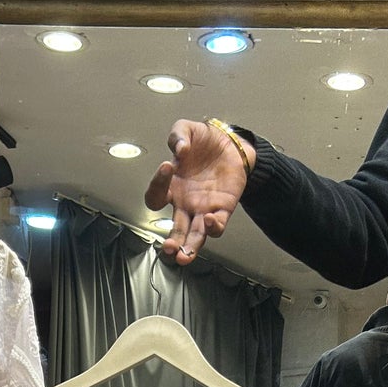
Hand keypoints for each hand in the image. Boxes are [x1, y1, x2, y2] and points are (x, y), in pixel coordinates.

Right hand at [144, 119, 252, 264]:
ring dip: (190, 248)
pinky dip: (213, 227)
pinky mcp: (223, 210)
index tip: (167, 167)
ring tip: (184, 256)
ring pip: (194, 236)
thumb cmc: (205, 141)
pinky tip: (210, 220)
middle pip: (175, 230)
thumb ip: (178, 135)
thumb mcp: (187, 130)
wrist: (232, 144)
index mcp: (171, 187)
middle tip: (169, 249)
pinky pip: (217, 226)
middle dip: (171, 242)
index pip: (155, 197)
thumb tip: (179, 149)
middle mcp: (185, 204)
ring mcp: (203, 209)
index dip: (157, 184)